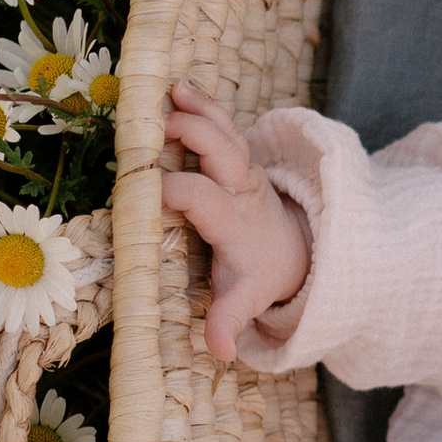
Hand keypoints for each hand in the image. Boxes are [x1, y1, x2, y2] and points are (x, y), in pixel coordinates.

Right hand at [162, 82, 311, 361]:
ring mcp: (242, 167)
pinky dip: (203, 106)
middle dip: (197, 135)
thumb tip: (220, 352)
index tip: (146, 188)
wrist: (295, 248)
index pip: (204, 197)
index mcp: (235, 220)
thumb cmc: (261, 273)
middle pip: (223, 152)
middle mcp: (241, 187)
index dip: (176, 190)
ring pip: (225, 131)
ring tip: (174, 91)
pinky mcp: (237, 156)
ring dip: (200, 110)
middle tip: (162, 125)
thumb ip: (231, 320)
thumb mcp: (249, 299)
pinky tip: (180, 89)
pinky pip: (223, 125)